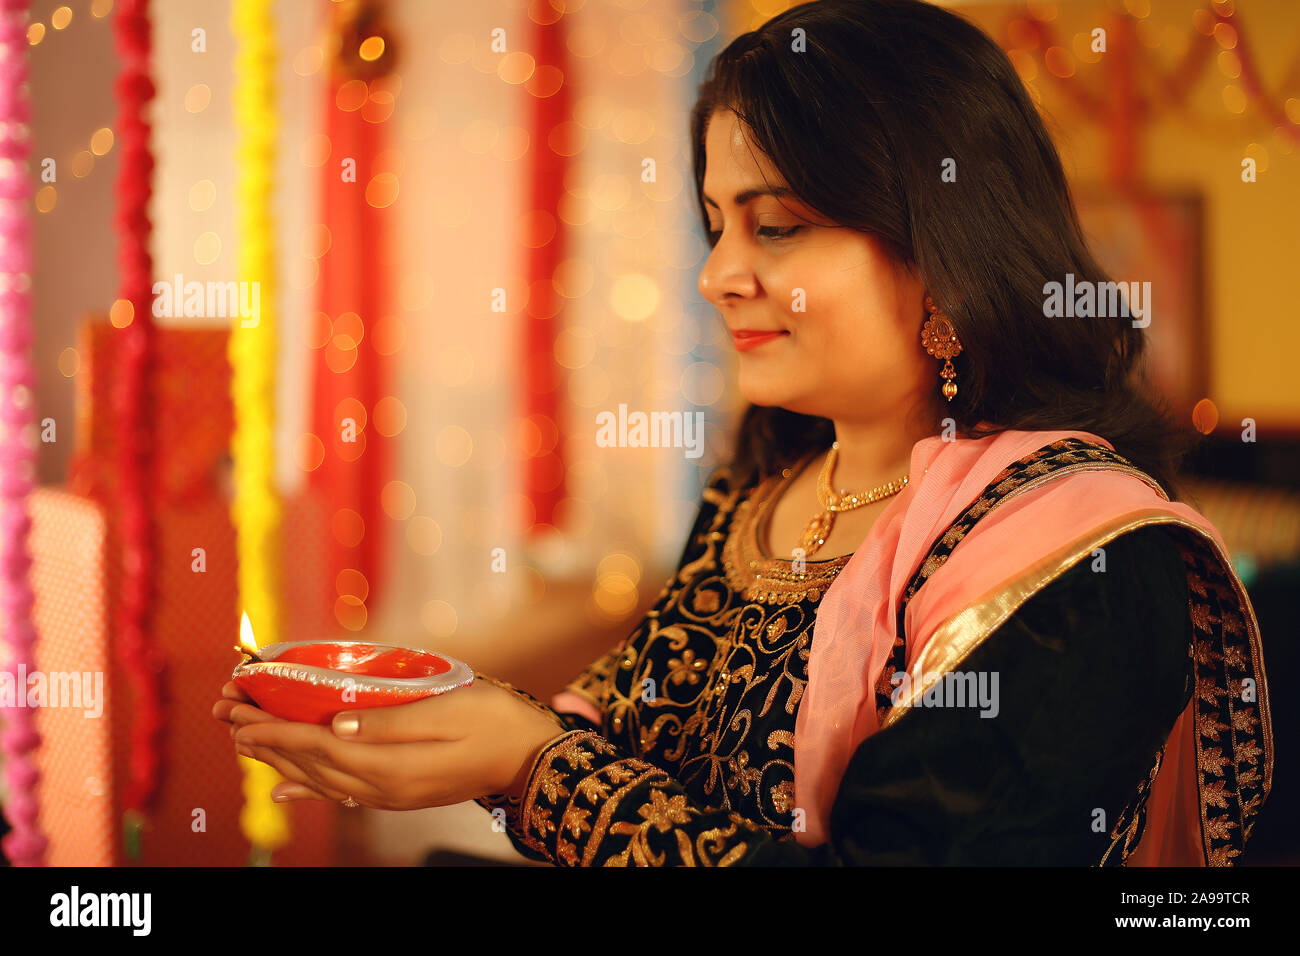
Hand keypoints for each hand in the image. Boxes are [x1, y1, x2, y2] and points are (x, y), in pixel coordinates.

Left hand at [211, 677, 570, 809]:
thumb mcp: (449, 709)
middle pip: (307, 763)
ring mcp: (387, 795)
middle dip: (262, 738)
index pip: (316, 744)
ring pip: (315, 778)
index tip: (240, 709)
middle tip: (225, 712)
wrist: (532, 758)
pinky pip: (337, 793)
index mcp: (389, 764)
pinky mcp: (397, 793)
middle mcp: (380, 787)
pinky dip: (304, 789)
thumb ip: (391, 720)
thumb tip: (337, 725)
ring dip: (275, 758)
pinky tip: (281, 791)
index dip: (275, 726)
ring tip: (241, 738)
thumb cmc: (497, 722)